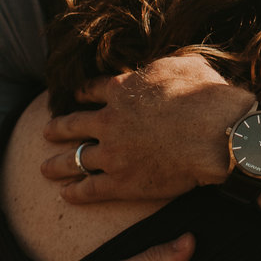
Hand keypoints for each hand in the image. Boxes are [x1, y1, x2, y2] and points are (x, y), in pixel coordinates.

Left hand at [41, 55, 256, 203]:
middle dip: (58, 128)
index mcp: (123, 90)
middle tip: (47, 131)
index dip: (81, 93)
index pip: (92, 90)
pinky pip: (90, 189)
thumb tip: (158, 68)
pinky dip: (76, 193)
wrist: (216, 134)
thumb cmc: (206, 96)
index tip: (74, 96)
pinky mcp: (122, 183)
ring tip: (45, 168)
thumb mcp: (182, 65)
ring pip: (75, 159)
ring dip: (57, 164)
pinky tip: (66, 195)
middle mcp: (109, 121)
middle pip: (74, 124)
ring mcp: (112, 153)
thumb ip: (160, 68)